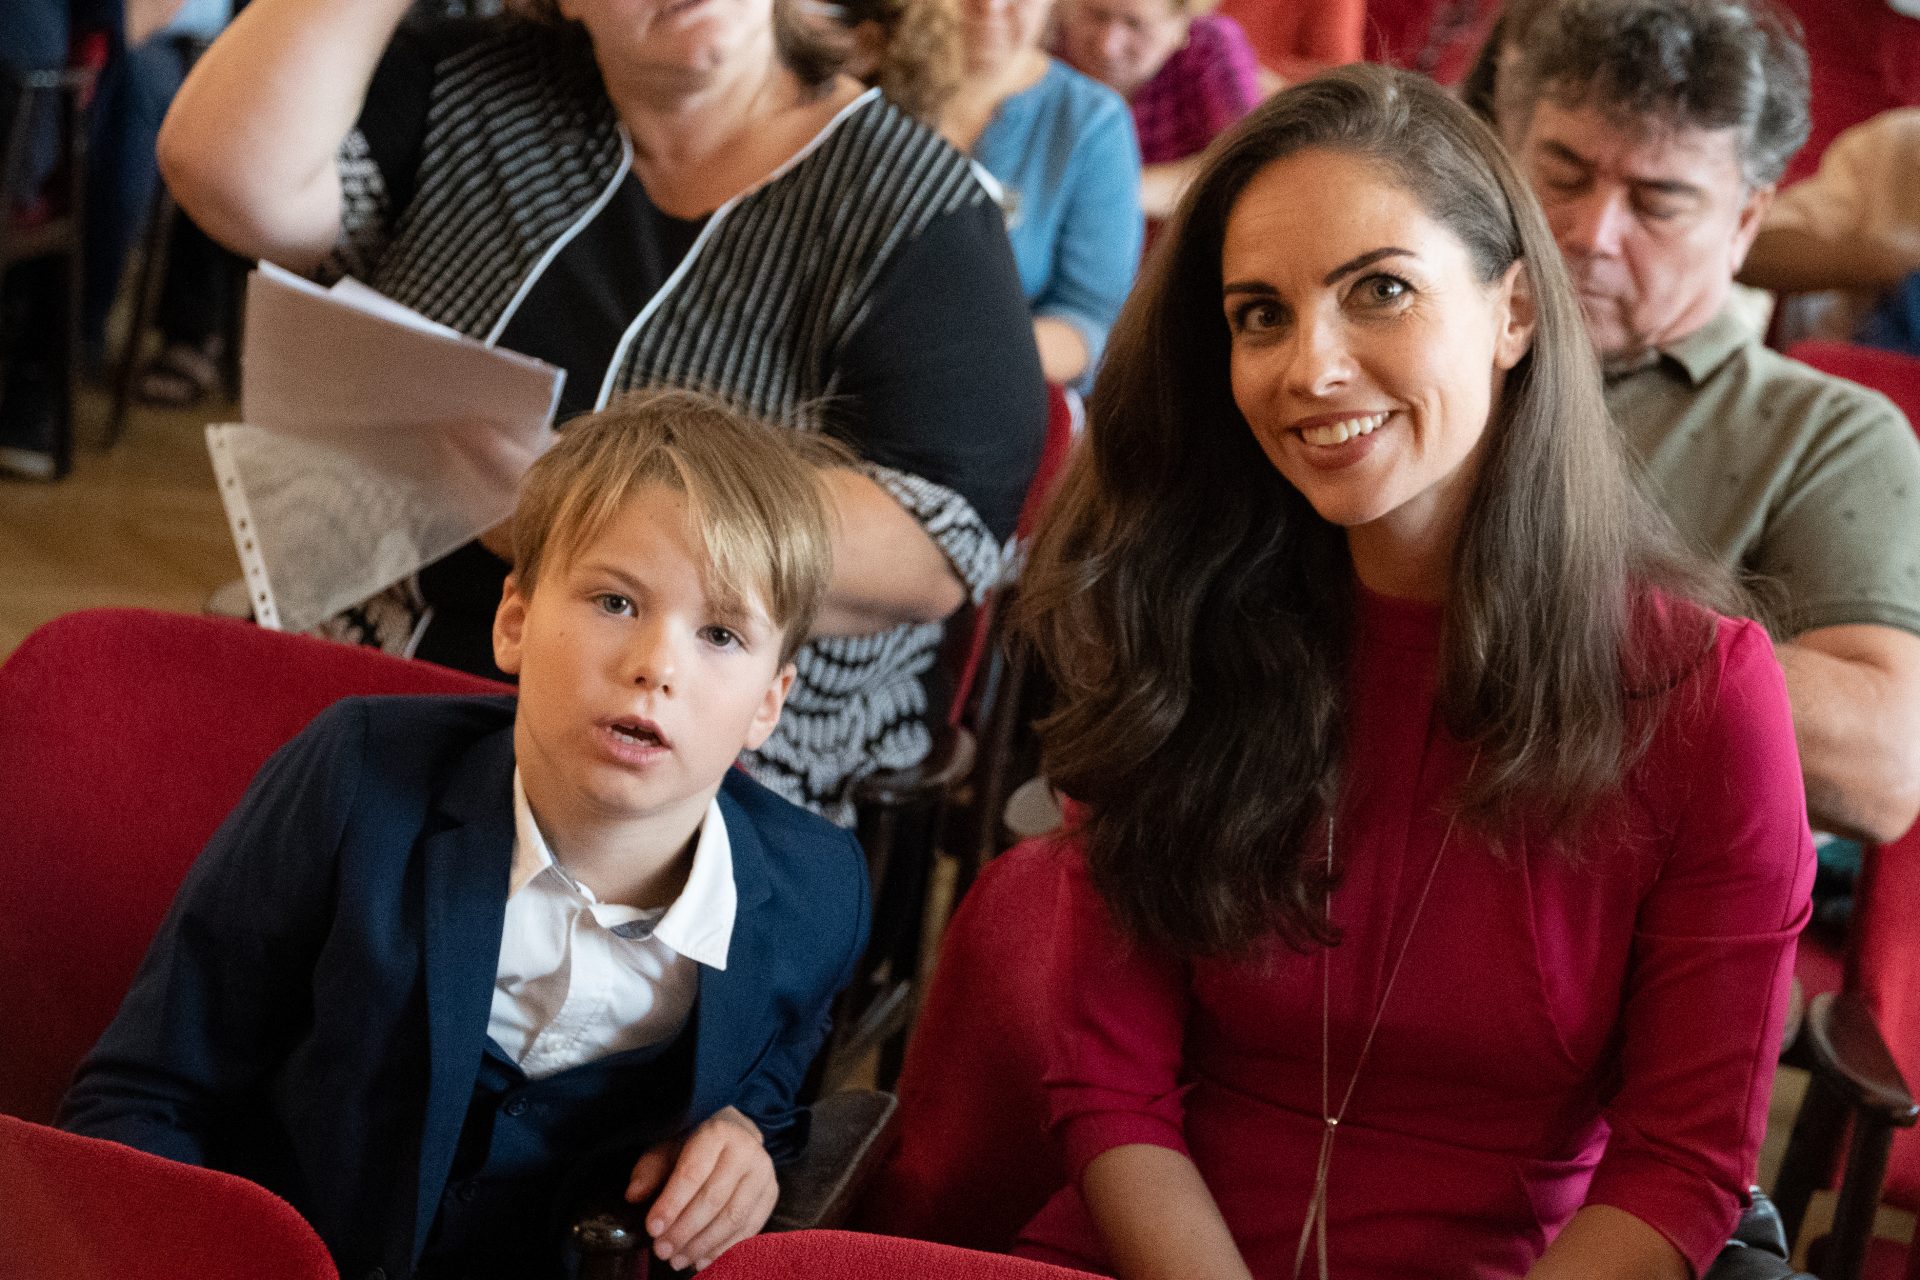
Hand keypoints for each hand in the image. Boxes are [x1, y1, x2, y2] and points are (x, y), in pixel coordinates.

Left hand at [625, 1107, 777, 1270]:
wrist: (736, 1139)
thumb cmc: (696, 1148)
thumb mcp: (668, 1150)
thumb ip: (649, 1171)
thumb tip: (634, 1195)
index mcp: (718, 1133)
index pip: (693, 1173)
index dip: (671, 1204)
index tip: (653, 1228)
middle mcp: (747, 1150)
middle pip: (714, 1199)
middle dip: (684, 1231)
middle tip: (662, 1251)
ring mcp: (764, 1174)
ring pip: (733, 1218)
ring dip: (703, 1245)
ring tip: (678, 1260)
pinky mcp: (771, 1194)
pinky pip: (750, 1229)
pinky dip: (724, 1249)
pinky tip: (701, 1260)